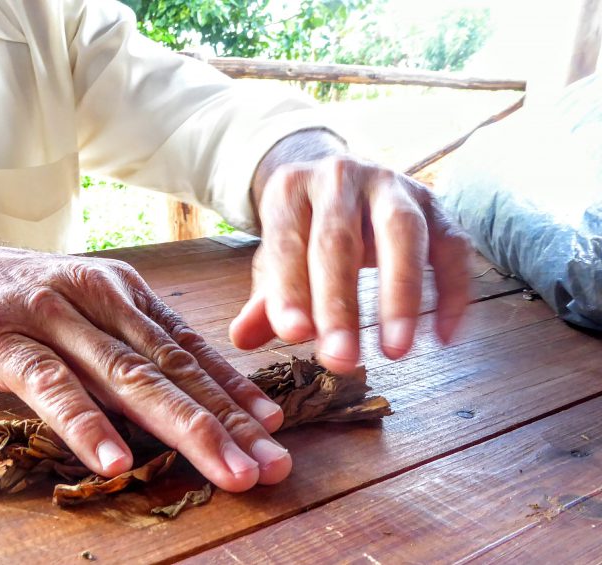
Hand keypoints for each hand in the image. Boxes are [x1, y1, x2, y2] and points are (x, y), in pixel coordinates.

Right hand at [0, 243, 291, 491]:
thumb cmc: (12, 299)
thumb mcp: (81, 312)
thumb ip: (127, 348)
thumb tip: (187, 396)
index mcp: (123, 291)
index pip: (190, 349)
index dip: (236, 391)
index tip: (277, 430)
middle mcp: (98, 298)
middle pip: (173, 368)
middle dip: (229, 421)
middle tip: (273, 465)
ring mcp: (52, 316)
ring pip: (129, 378)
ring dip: (184, 428)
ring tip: (227, 470)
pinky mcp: (4, 339)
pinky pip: (53, 387)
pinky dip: (87, 425)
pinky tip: (117, 460)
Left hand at [230, 152, 471, 372]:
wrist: (342, 181)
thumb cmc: (305, 231)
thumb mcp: (276, 258)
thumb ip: (264, 299)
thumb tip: (241, 338)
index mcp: (291, 189)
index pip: (287, 242)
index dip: (290, 290)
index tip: (294, 335)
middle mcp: (341, 178)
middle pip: (340, 240)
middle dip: (340, 305)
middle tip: (341, 359)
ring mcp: (393, 185)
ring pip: (403, 233)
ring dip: (401, 296)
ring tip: (396, 351)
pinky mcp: (436, 204)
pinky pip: (451, 246)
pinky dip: (452, 292)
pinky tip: (444, 337)